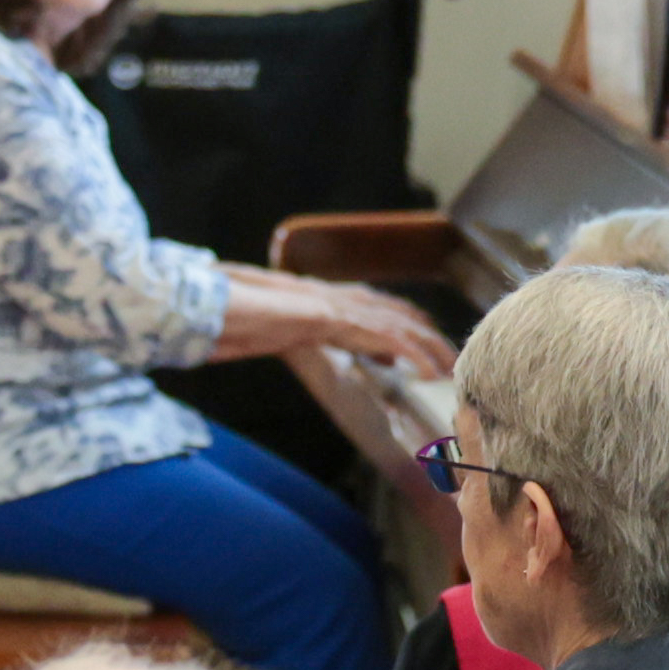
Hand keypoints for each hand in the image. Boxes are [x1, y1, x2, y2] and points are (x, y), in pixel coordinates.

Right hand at [211, 268, 443, 374]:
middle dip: (427, 336)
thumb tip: (289, 341)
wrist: (220, 305)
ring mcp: (341, 306)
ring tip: (449, 368)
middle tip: (449, 359)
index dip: (405, 326)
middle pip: (399, 314)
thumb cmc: (234, 317)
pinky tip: (427, 372)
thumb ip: (289, 335)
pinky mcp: (341, 320)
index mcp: (326, 298)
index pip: (378, 308)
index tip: (424, 347)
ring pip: (402, 325)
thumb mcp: (268, 331)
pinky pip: (388, 339)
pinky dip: (412, 354)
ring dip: (429, 347)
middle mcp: (340, 297)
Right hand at [279, 281, 446, 372]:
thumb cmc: (306, 316)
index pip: (404, 312)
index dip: (422, 326)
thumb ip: (360, 338)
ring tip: (450, 369)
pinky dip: (422, 361)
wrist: (296, 311)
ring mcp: (381, 318)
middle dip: (437, 340)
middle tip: (452, 357)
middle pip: (419, 323)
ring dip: (437, 352)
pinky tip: (430, 375)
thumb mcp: (337, 325)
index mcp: (368, 300)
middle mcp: (380, 306)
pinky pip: (409, 349)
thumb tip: (386, 359)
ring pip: (421, 335)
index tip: (434, 339)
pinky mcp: (379, 332)